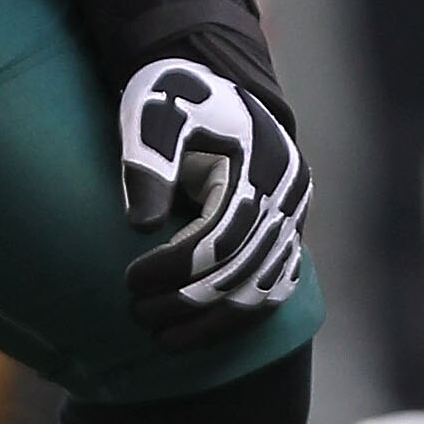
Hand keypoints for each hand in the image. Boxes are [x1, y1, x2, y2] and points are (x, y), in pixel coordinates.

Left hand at [119, 58, 309, 348]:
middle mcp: (287, 195)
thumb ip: (149, 162)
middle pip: (241, 271)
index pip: (220, 236)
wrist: (215, 83)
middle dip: (186, 302)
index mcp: (259, 164)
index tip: (130, 281)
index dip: (174, 267)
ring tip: (162, 340)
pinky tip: (200, 334)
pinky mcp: (289, 233)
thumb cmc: (177, 94)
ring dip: (213, 323)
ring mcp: (293, 217)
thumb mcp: (156, 114)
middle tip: (136, 315)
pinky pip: (273, 288)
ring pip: (262, 290)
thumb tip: (141, 226)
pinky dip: (239, 317)